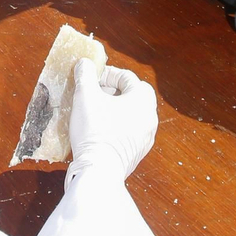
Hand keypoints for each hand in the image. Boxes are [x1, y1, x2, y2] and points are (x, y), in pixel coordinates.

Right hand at [67, 60, 156, 180]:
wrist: (99, 171)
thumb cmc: (95, 130)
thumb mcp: (85, 96)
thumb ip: (85, 75)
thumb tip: (85, 63)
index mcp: (143, 100)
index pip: (127, 77)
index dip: (106, 74)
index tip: (91, 79)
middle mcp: (150, 118)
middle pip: (132, 95)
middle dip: (112, 92)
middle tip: (94, 94)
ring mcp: (145, 137)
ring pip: (131, 115)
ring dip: (114, 110)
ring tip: (94, 112)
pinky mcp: (137, 153)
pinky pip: (128, 132)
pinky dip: (115, 127)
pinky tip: (98, 131)